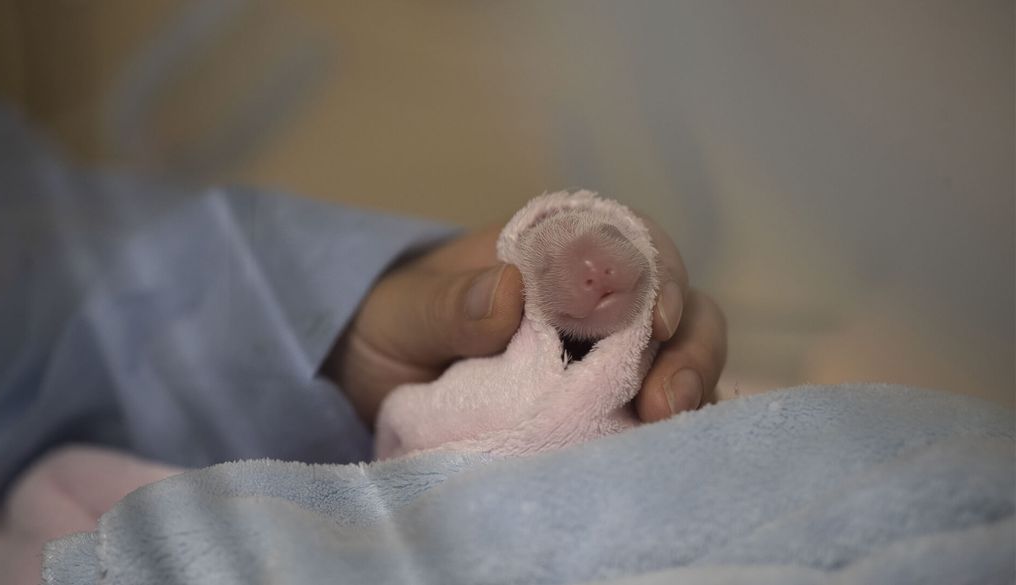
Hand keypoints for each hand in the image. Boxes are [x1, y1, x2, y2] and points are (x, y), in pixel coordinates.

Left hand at [323, 218, 726, 425]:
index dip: (656, 273)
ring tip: (667, 425)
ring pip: (679, 353)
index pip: (625, 241)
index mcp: (550, 251)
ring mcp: (604, 351)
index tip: (656, 321)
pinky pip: (655, 407)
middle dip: (687, 345)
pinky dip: (671, 424)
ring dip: (689, 384)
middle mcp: (592, 296)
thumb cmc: (393, 325)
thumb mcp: (403, 313)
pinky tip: (663, 449)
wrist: (374, 377)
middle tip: (668, 401)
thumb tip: (511, 291)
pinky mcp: (603, 402)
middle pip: (672, 301)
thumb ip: (447, 304)